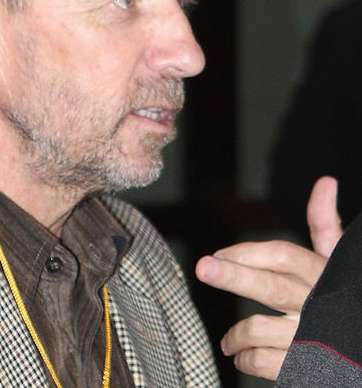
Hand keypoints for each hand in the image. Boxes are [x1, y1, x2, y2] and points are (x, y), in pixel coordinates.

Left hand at [195, 176, 341, 379]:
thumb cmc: (345, 298)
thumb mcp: (337, 262)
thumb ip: (325, 226)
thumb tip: (325, 181)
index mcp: (322, 275)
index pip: (284, 256)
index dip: (249, 252)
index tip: (218, 255)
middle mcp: (317, 304)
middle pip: (271, 287)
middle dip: (234, 276)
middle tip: (203, 267)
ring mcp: (313, 337)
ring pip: (260, 329)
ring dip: (236, 335)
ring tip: (228, 340)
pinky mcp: (308, 366)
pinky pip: (267, 363)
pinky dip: (248, 360)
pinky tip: (244, 357)